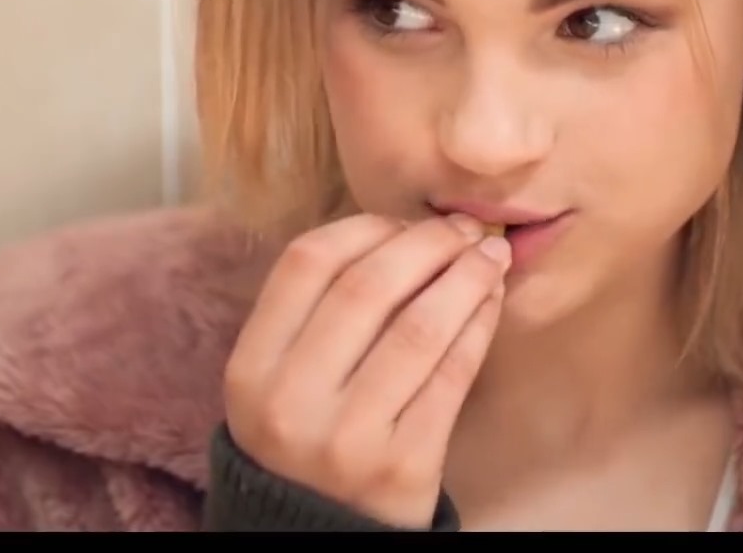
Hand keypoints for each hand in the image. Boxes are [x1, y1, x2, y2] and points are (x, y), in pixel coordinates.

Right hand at [221, 212, 511, 528]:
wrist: (318, 538)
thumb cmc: (309, 440)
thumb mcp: (280, 380)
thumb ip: (318, 313)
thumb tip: (403, 231)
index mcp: (251, 368)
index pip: (308, 263)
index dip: (366, 227)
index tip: (405, 220)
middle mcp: (291, 401)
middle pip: (370, 287)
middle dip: (428, 244)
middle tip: (466, 228)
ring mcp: (348, 438)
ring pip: (419, 328)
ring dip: (466, 279)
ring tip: (490, 256)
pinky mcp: (404, 466)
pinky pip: (452, 376)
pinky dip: (479, 327)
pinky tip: (491, 303)